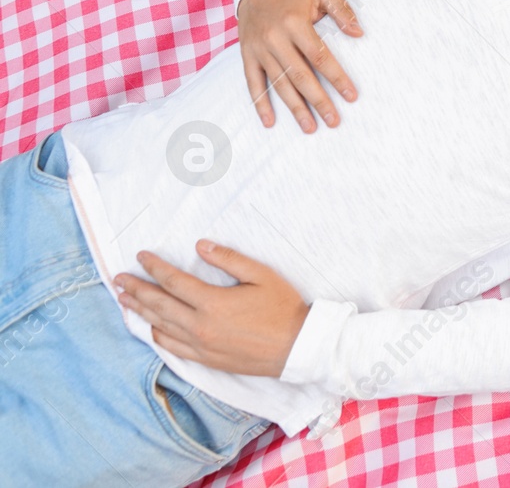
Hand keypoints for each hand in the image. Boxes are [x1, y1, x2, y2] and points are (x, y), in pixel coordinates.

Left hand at [113, 241, 310, 377]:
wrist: (296, 347)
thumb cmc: (282, 308)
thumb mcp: (261, 275)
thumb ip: (229, 259)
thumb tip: (200, 245)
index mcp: (212, 303)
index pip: (173, 281)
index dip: (154, 267)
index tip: (141, 256)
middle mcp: (200, 326)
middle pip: (159, 305)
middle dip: (136, 289)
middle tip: (118, 279)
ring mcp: (200, 345)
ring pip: (160, 326)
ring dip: (140, 311)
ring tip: (124, 300)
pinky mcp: (205, 359)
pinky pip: (172, 347)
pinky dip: (156, 335)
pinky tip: (150, 327)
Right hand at [237, 0, 362, 132]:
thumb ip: (342, 11)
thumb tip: (359, 35)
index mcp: (294, 23)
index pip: (320, 56)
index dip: (336, 77)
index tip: (351, 96)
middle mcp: (274, 38)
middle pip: (300, 75)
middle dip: (318, 100)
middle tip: (334, 121)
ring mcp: (258, 49)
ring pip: (278, 84)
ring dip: (294, 108)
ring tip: (310, 127)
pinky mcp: (247, 55)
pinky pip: (253, 83)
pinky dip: (260, 103)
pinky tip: (270, 122)